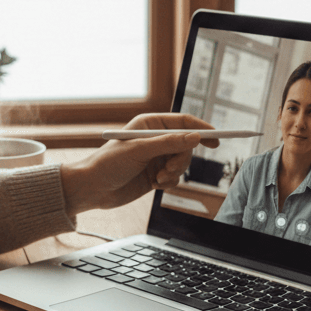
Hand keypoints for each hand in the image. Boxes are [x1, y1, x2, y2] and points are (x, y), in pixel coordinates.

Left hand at [59, 113, 219, 213]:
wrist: (93, 189)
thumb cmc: (109, 163)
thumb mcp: (140, 150)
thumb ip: (169, 144)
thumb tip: (196, 137)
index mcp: (149, 124)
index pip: (183, 122)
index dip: (202, 128)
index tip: (217, 139)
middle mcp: (155, 139)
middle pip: (187, 144)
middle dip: (182, 159)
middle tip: (168, 169)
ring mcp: (156, 157)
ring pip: (183, 163)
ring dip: (174, 172)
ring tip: (158, 178)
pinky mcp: (156, 175)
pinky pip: (175, 178)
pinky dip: (169, 182)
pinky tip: (154, 185)